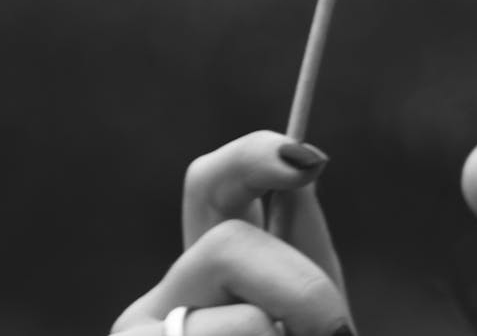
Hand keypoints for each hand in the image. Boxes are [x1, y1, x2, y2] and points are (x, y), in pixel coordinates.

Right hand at [111, 131, 352, 334]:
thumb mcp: (313, 304)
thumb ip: (300, 242)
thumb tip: (304, 160)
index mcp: (206, 272)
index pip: (207, 183)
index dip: (252, 158)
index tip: (307, 161)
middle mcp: (164, 294)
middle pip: (227, 247)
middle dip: (299, 287)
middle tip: (334, 327)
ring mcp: (141, 329)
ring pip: (245, 320)